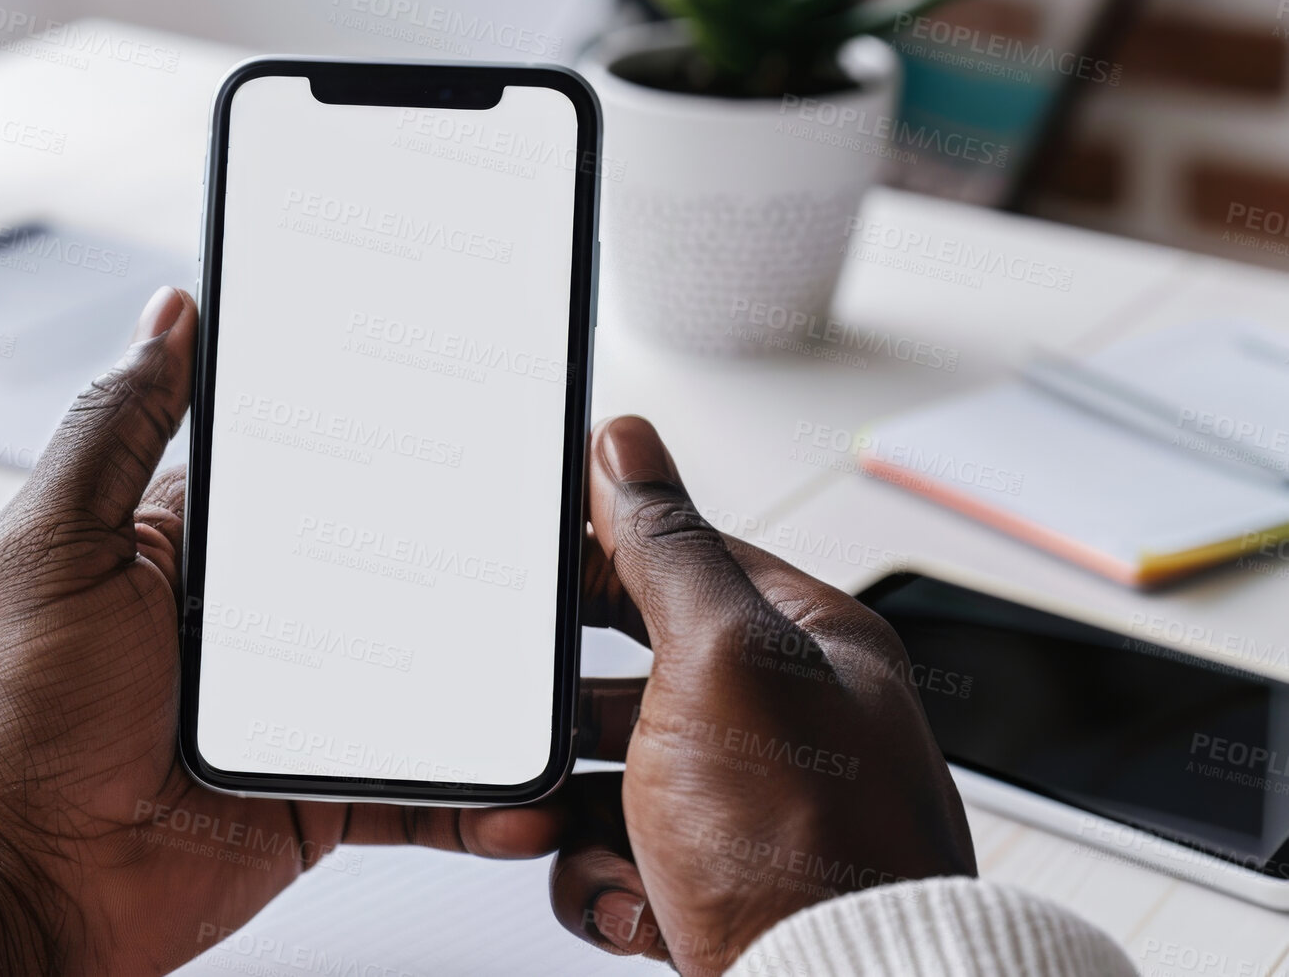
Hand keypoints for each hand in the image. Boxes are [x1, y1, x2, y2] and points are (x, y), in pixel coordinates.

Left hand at [0, 287, 563, 976]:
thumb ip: (114, 429)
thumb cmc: (18, 720)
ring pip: (429, 673)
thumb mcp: (53, 547)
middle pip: (394, 567)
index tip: (474, 410)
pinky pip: (422, 787)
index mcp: (206, 544)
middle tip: (562, 541)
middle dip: (474, 556)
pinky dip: (475, 795)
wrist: (31, 883)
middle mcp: (265, 619)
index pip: (318, 469)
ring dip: (494, 674)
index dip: (390, 441)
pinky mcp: (326, 789)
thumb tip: (168, 316)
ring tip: (566, 664)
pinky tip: (520, 791)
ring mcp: (304, 708)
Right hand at [552, 416, 974, 970]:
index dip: (606, 554)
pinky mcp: (709, 888)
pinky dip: (602, 885)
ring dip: (577, 814)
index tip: (538, 559)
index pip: (688, 561)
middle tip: (543, 721)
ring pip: (605, 778)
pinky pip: (612, 861)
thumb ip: (667, 549)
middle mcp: (781, 724)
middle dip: (577, 715)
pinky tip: (637, 901)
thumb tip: (630, 446)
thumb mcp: (723, 658)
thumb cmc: (809, 844)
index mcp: (807, 645)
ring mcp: (744, 812)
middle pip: (634, 680)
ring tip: (593, 835)